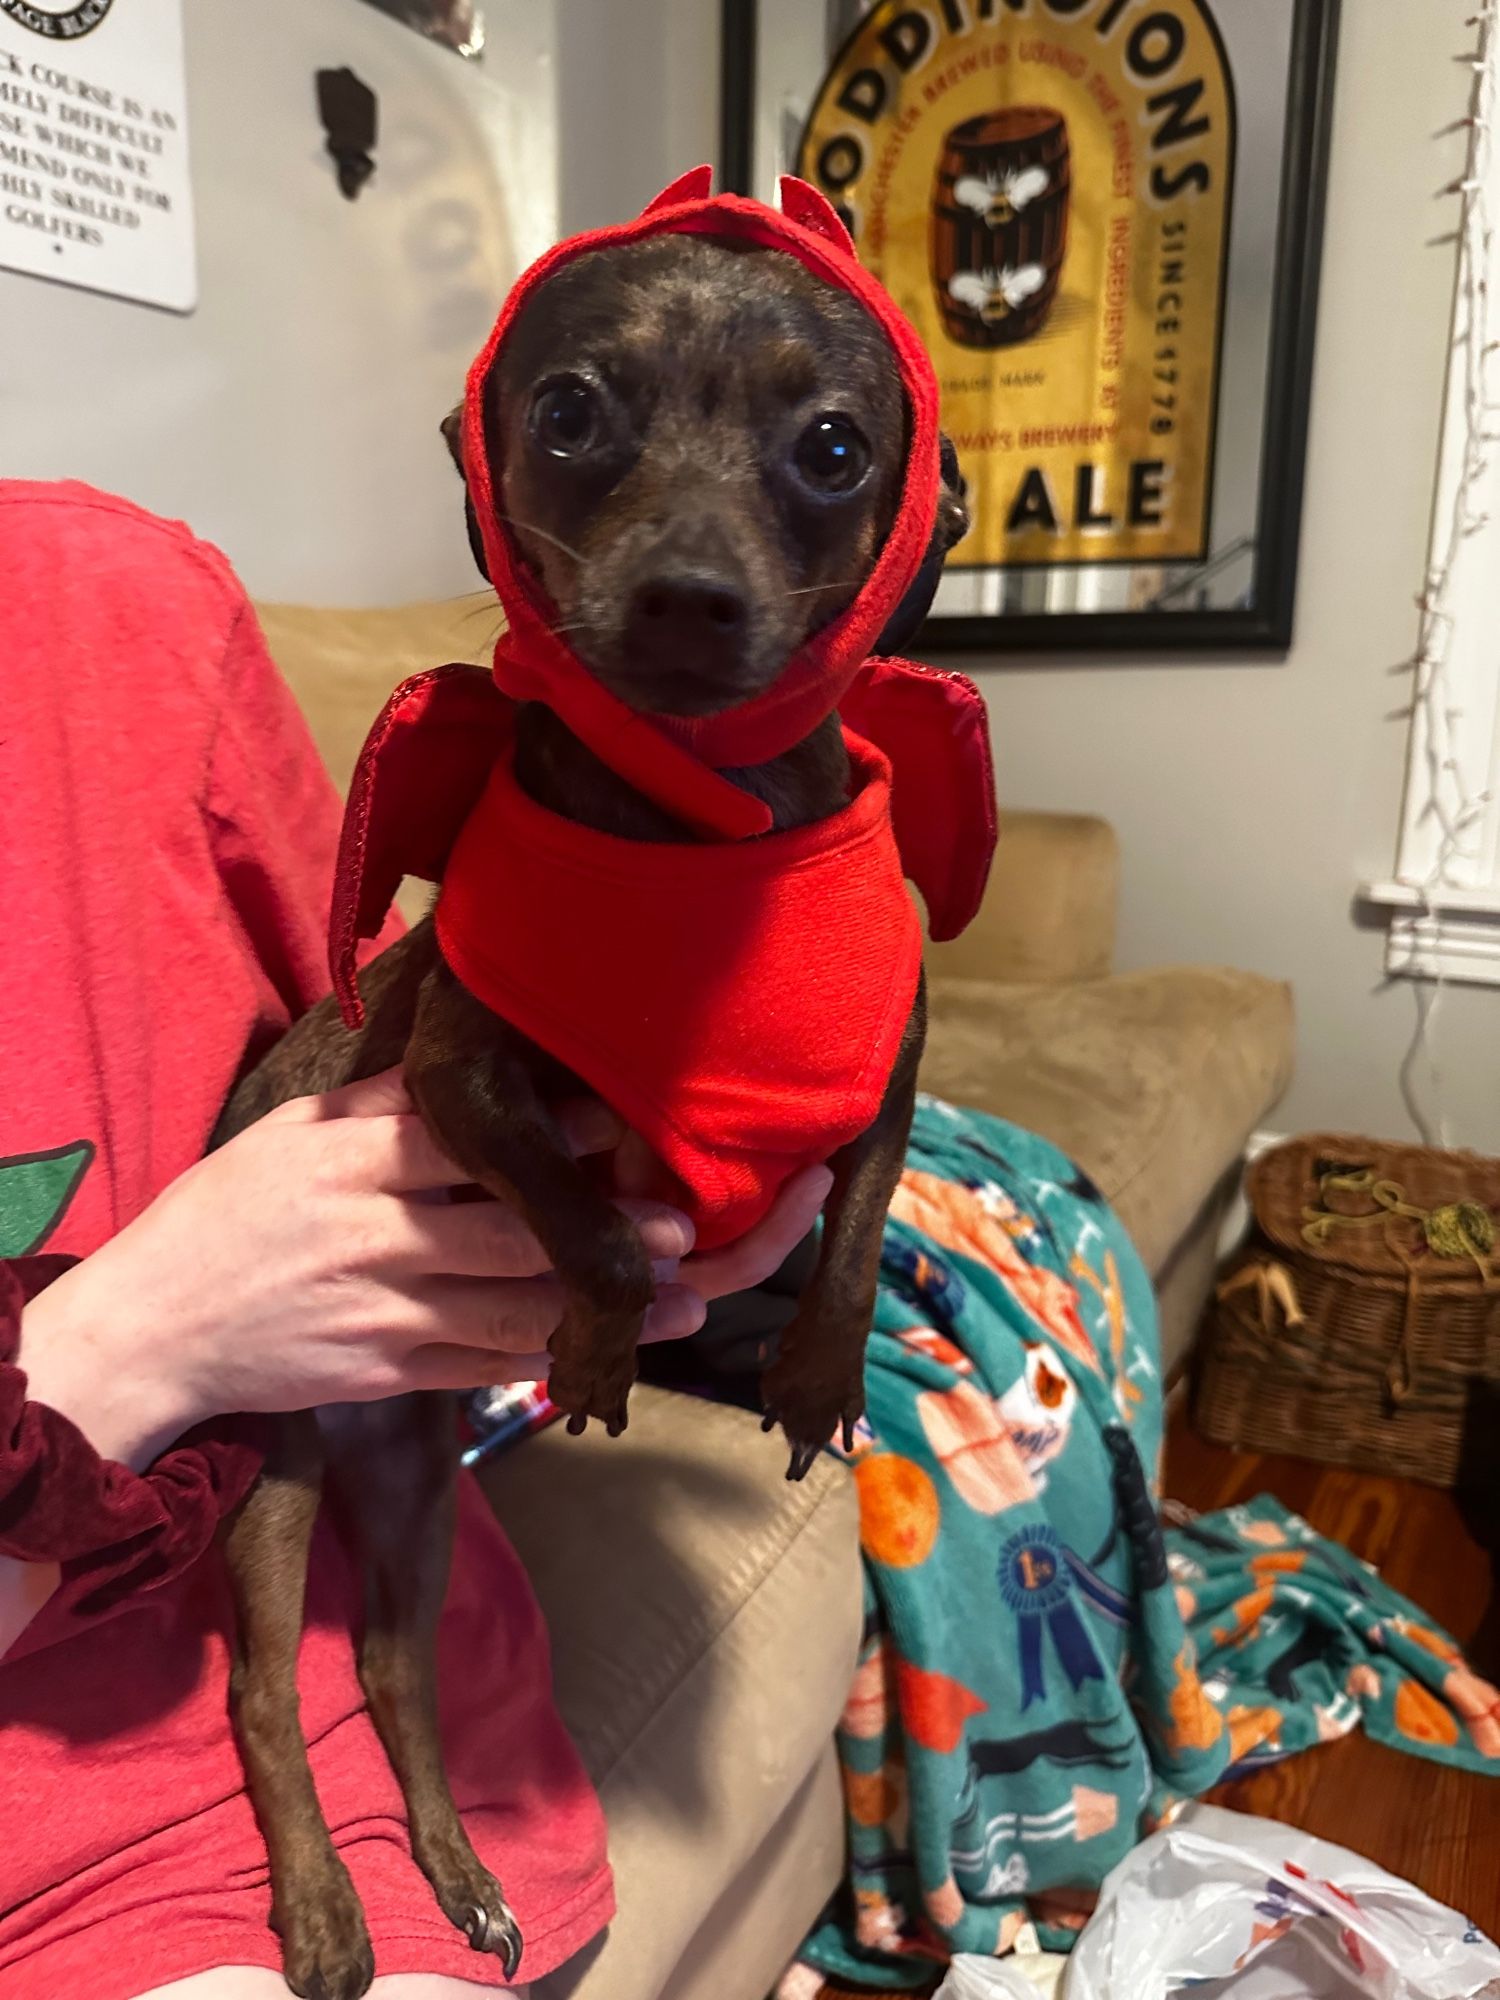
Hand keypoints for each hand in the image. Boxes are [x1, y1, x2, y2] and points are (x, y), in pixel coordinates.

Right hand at [18, 1070, 829, 1470]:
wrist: (158, 1326)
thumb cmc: (226, 1212)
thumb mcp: (291, 1132)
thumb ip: (381, 1101)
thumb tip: (465, 1055)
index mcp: (353, 1159)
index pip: (468, 1140)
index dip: (555, 1136)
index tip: (630, 1123)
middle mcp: (375, 1234)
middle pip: (508, 1230)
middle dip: (603, 1231)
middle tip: (684, 1225)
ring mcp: (384, 1311)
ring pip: (512, 1308)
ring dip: (604, 1306)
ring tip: (682, 1299)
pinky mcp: (387, 1372)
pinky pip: (482, 1366)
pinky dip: (551, 1358)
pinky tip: (610, 1351)